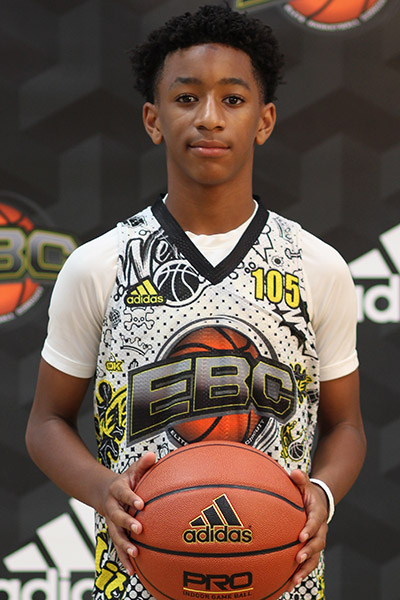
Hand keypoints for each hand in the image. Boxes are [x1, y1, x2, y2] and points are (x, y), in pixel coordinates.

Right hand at [100, 452, 155, 574]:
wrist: (106, 492)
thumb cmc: (127, 480)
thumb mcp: (133, 469)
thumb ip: (143, 464)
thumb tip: (152, 455)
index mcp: (117, 490)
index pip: (124, 494)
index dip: (131, 498)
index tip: (141, 504)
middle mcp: (112, 507)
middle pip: (117, 517)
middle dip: (127, 524)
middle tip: (139, 529)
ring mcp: (111, 523)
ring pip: (116, 536)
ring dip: (124, 546)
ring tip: (135, 554)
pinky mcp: (115, 534)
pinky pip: (119, 548)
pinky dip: (124, 560)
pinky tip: (133, 572)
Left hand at [287, 470, 328, 592]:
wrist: (318, 502)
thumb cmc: (307, 493)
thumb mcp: (305, 483)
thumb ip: (300, 479)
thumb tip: (294, 473)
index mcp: (318, 513)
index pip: (316, 521)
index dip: (310, 529)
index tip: (302, 536)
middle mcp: (321, 530)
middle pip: (318, 543)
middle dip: (309, 551)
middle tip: (298, 557)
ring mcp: (318, 541)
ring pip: (315, 557)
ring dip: (305, 568)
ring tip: (294, 578)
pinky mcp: (312, 549)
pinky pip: (308, 562)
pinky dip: (300, 572)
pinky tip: (289, 583)